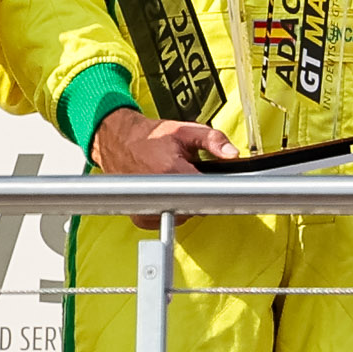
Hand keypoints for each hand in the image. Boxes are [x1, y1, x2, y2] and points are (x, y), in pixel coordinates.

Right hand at [90, 104, 238, 228]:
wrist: (119, 141)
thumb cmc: (150, 137)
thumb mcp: (185, 130)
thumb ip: (213, 140)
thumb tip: (233, 154)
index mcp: (170, 169)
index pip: (205, 191)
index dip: (215, 188)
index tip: (214, 183)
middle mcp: (156, 191)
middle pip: (195, 206)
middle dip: (200, 195)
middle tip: (193, 179)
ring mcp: (146, 207)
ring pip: (183, 216)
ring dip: (187, 204)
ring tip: (177, 184)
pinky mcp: (140, 217)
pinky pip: (167, 221)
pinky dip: (172, 210)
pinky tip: (168, 194)